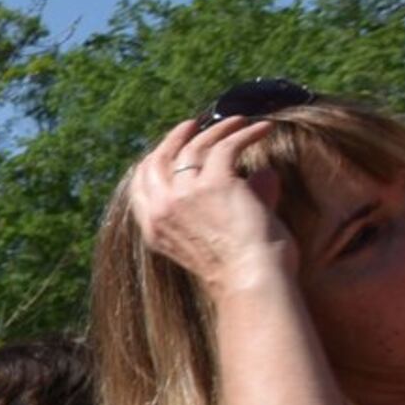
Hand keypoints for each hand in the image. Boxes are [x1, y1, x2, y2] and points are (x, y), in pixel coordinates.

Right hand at [128, 116, 297, 294]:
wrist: (250, 282)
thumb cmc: (242, 271)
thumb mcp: (218, 238)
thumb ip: (234, 203)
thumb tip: (262, 173)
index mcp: (154, 230)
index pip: (141, 185)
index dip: (155, 160)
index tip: (174, 146)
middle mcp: (162, 210)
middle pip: (158, 160)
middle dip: (175, 138)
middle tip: (195, 124)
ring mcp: (184, 196)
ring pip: (194, 148)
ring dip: (218, 130)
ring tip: (240, 122)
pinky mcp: (214, 184)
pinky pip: (226, 146)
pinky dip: (245, 133)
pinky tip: (263, 129)